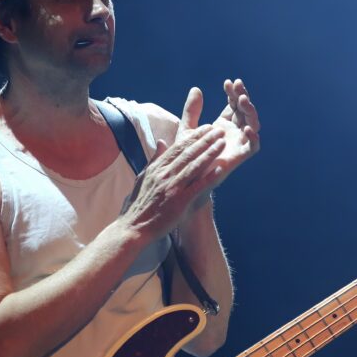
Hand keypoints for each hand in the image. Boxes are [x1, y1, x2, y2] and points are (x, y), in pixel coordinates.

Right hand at [121, 125, 226, 240]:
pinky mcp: (179, 202)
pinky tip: (220, 169)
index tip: (206, 128)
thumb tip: (162, 142)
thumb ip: (154, 159)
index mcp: (157, 168)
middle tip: (219, 130)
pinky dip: (209, 177)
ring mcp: (172, 188)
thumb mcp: (143, 177)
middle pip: (188, 153)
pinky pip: (197, 187)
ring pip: (194, 166)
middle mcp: (165, 175)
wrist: (134, 228)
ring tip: (222, 143)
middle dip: (205, 140)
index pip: (178, 147)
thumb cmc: (139, 205)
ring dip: (210, 153)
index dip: (193, 136)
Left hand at [177, 79, 260, 199]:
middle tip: (237, 87)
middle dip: (243, 97)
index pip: (233, 104)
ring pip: (252, 124)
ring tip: (242, 100)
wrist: (188, 180)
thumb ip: (191, 111)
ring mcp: (238, 144)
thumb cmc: (187, 157)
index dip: (233, 93)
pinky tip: (246, 127)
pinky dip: (253, 137)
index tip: (228, 82)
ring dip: (250, 112)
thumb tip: (196, 88)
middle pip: (245, 111)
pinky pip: (253, 146)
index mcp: (223, 124)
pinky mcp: (240, 157)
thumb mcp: (188, 130)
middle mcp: (234, 133)